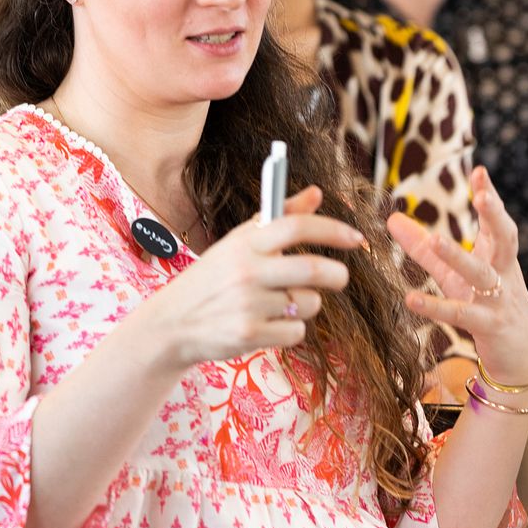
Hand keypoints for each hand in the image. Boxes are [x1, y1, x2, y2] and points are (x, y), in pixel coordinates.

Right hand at [133, 186, 366, 370]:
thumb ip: (281, 217)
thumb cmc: (214, 278)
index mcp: (244, 242)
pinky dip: (291, 329)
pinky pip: (296, 331)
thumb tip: (317, 192)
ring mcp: (247, 304)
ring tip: (281, 303)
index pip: (295, 226)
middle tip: (340, 277)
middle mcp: (246, 270)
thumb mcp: (239, 242)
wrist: (172, 323)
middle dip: (336, 275)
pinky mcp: (248, 334)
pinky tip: (268, 325)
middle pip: (311, 269)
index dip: (332, 230)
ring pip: (308, 303)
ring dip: (306, 304)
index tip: (356, 238)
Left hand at [389, 167, 527, 389]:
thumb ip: (423, 248)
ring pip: (481, 274)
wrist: (522, 356)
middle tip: (483, 196)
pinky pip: (461, 315)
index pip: (496, 222)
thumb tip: (390, 219)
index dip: (489, 197)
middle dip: (495, 216)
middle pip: (504, 239)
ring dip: (460, 257)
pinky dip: (436, 308)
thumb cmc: (487, 306)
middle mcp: (502, 273)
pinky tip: (411, 299)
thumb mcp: (454, 275)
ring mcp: (497, 300)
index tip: (480, 172)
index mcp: (497, 256)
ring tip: (436, 240)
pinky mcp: (487, 327)